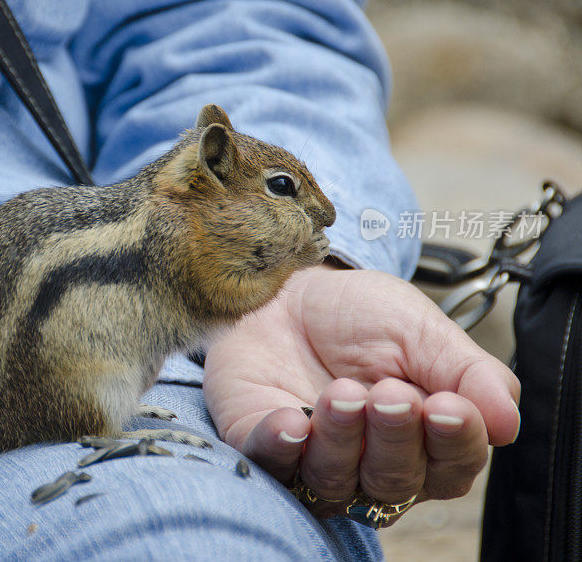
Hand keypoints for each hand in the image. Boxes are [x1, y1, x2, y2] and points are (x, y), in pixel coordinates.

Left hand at [203, 263, 520, 525]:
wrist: (287, 288)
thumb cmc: (358, 313)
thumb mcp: (421, 329)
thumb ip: (467, 373)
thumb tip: (506, 422)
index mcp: (422, 438)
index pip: (451, 466)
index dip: (453, 443)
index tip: (446, 406)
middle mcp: (371, 460)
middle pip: (396, 482)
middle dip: (395, 438)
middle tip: (388, 393)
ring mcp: (314, 458)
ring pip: (337, 482)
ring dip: (343, 440)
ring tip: (341, 392)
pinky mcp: (264, 445)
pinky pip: (273, 466)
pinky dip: (283, 449)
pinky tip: (290, 422)